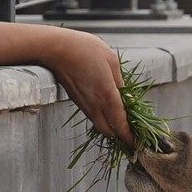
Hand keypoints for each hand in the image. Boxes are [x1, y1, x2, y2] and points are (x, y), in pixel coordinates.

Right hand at [39, 28, 135, 146]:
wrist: (55, 49)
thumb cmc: (84, 49)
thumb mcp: (111, 61)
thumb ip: (120, 81)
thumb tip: (126, 96)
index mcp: (107, 95)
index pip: (120, 125)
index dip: (129, 137)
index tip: (136, 142)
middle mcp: (94, 105)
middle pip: (109, 131)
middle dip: (120, 135)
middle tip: (131, 132)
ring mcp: (84, 104)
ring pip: (99, 124)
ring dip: (110, 126)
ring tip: (120, 120)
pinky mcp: (76, 101)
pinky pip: (92, 115)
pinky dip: (101, 117)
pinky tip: (106, 108)